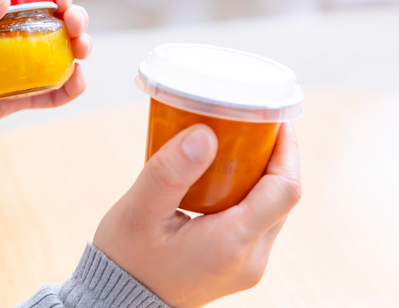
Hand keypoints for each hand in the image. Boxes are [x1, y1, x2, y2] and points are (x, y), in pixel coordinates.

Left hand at [0, 0, 90, 166]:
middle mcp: (0, 39)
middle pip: (48, 23)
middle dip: (71, 20)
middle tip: (77, 28)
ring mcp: (8, 70)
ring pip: (54, 56)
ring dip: (75, 51)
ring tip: (81, 53)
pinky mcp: (11, 101)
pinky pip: (47, 93)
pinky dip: (66, 88)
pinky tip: (75, 83)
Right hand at [93, 123, 301, 307]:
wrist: (122, 300)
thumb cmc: (127, 258)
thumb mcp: (139, 210)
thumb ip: (171, 171)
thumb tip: (204, 134)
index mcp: (231, 244)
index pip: (285, 190)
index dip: (288, 150)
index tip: (275, 118)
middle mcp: (250, 259)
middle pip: (282, 198)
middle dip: (274, 157)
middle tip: (251, 124)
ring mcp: (248, 265)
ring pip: (272, 209)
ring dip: (262, 175)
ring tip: (237, 144)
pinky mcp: (239, 264)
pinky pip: (257, 221)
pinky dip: (249, 193)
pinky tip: (223, 175)